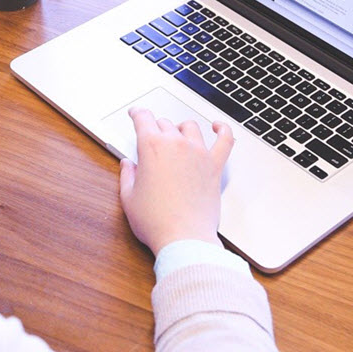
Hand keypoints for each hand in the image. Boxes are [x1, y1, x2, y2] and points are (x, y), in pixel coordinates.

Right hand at [119, 107, 233, 255]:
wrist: (184, 237)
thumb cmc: (156, 221)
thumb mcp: (129, 198)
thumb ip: (127, 176)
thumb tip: (128, 165)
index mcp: (152, 147)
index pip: (143, 119)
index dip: (137, 113)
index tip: (136, 114)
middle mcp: (176, 144)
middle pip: (165, 123)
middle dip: (156, 127)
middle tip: (152, 137)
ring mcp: (199, 153)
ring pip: (190, 127)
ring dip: (181, 128)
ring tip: (177, 135)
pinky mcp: (215, 166)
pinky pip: (225, 140)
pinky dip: (223, 130)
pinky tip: (218, 127)